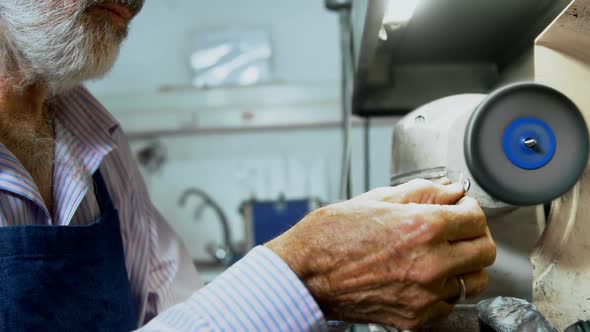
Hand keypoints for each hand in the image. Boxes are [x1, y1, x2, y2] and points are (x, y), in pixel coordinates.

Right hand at [266, 179, 495, 329]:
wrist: (305, 274)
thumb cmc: (330, 236)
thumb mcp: (375, 200)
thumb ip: (421, 193)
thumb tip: (450, 191)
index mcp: (422, 227)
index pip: (476, 218)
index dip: (468, 209)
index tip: (459, 209)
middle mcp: (430, 263)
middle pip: (485, 251)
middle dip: (474, 235)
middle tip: (457, 230)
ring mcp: (424, 295)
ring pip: (474, 281)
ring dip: (465, 266)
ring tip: (443, 256)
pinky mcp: (415, 317)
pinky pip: (448, 304)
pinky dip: (443, 290)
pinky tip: (423, 277)